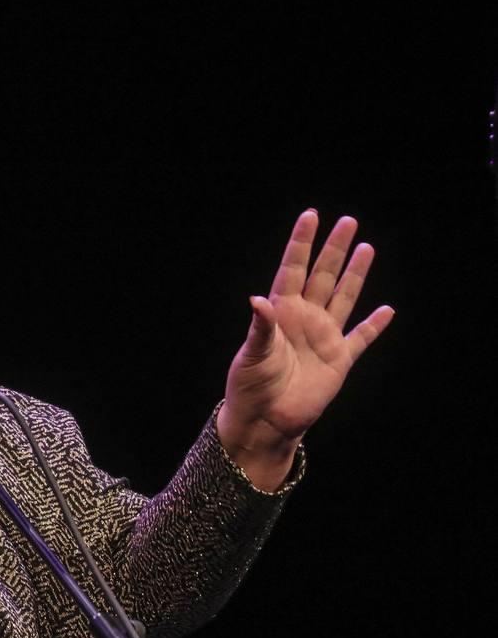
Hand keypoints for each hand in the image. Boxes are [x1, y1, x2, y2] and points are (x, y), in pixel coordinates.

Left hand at [218, 210, 394, 487]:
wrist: (266, 421)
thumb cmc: (250, 387)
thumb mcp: (252, 355)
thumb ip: (260, 327)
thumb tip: (258, 300)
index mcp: (280, 313)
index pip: (293, 269)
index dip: (301, 244)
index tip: (311, 216)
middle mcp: (304, 319)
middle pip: (323, 276)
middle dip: (333, 249)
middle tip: (347, 220)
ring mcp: (323, 338)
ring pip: (343, 298)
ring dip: (355, 274)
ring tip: (366, 247)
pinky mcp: (339, 360)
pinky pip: (360, 337)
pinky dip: (374, 325)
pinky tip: (387, 310)